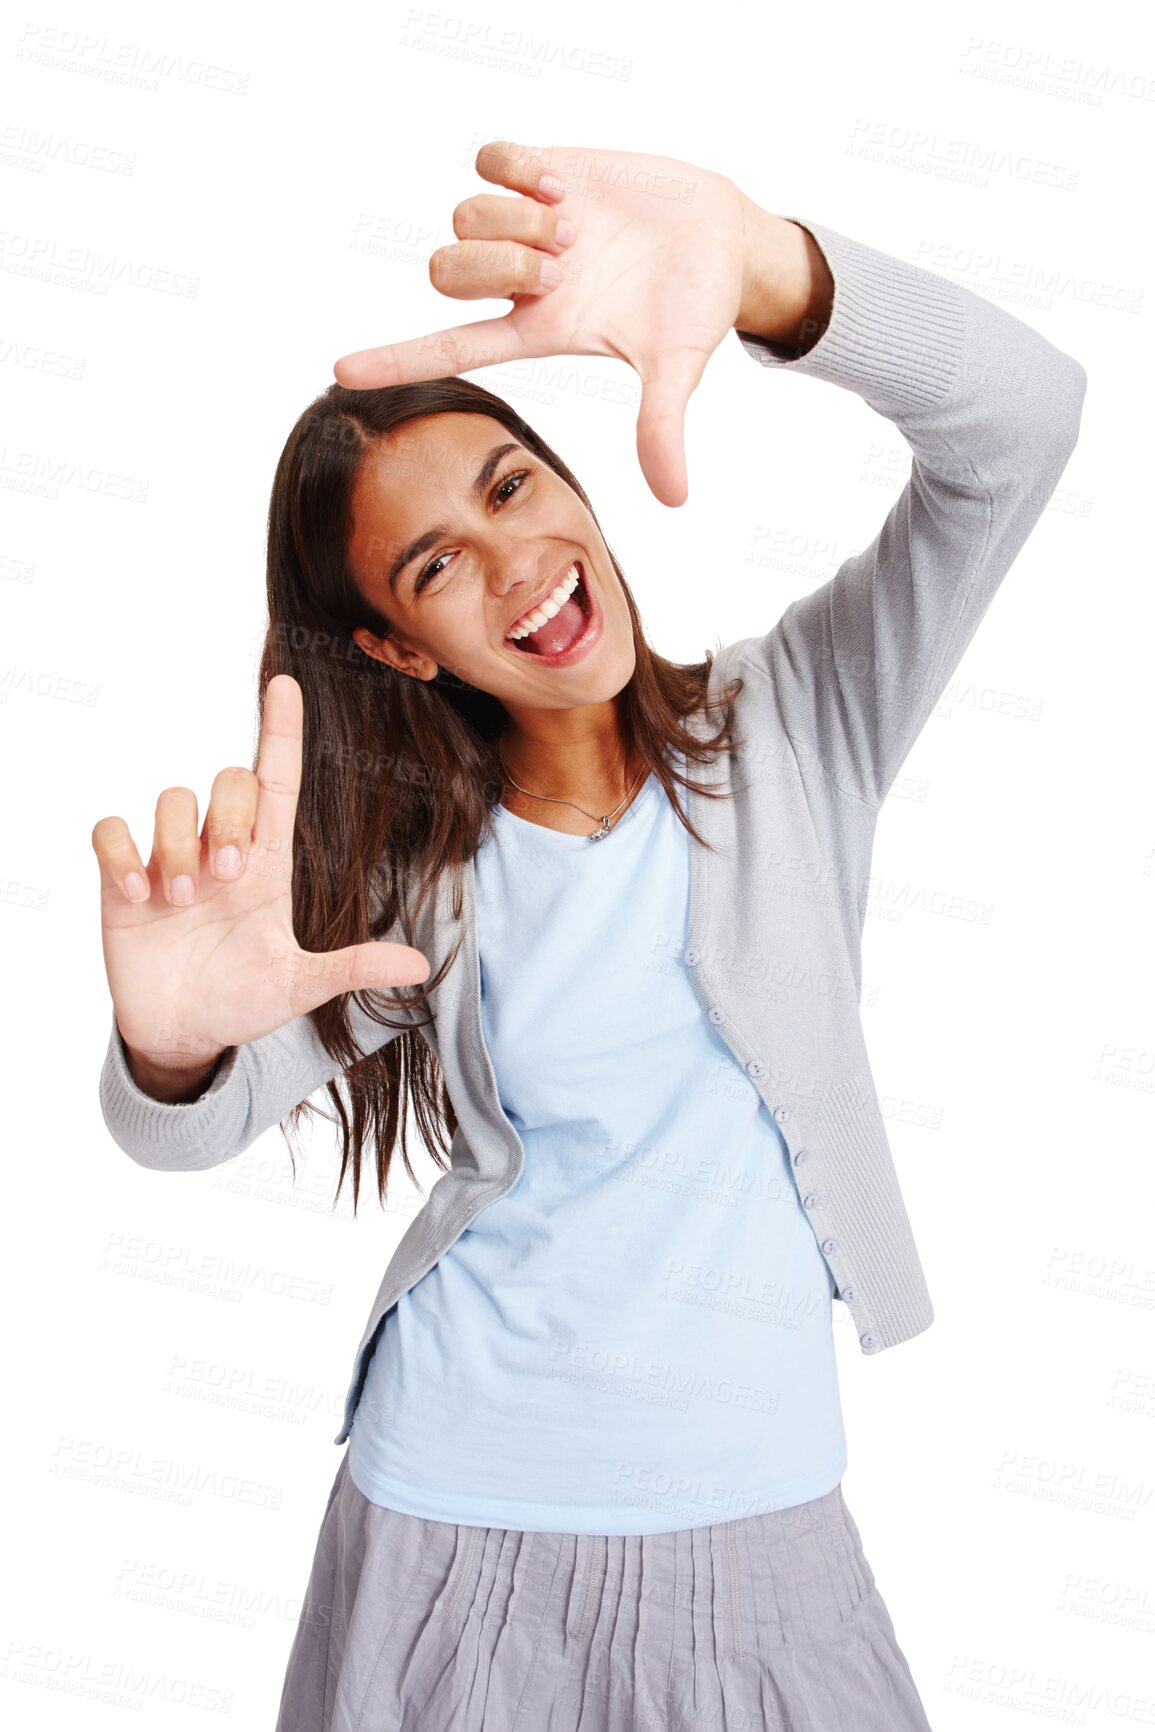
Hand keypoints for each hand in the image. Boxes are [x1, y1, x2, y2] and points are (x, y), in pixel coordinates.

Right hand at [91, 674, 430, 1074]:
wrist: (183, 1035)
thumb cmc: (242, 1000)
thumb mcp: (299, 986)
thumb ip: (351, 968)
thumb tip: (418, 964)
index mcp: (267, 864)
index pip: (277, 780)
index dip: (281, 732)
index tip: (286, 684)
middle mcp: (220, 849)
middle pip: (229, 780)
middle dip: (228, 819)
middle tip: (224, 878)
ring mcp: (171, 861)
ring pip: (172, 799)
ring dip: (178, 846)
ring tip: (182, 903)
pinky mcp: (122, 879)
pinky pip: (112, 830)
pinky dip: (122, 855)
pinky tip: (137, 897)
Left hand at [332, 140, 811, 507]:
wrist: (723, 238)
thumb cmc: (697, 307)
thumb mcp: (677, 368)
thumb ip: (661, 428)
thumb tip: (674, 498)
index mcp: (538, 330)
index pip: (451, 350)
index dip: (396, 360)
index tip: (340, 371)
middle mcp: (520, 280)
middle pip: (444, 272)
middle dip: (493, 264)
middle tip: (556, 266)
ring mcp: (526, 223)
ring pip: (463, 215)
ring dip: (515, 219)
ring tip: (572, 226)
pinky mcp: (543, 171)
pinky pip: (489, 161)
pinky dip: (520, 170)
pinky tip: (564, 185)